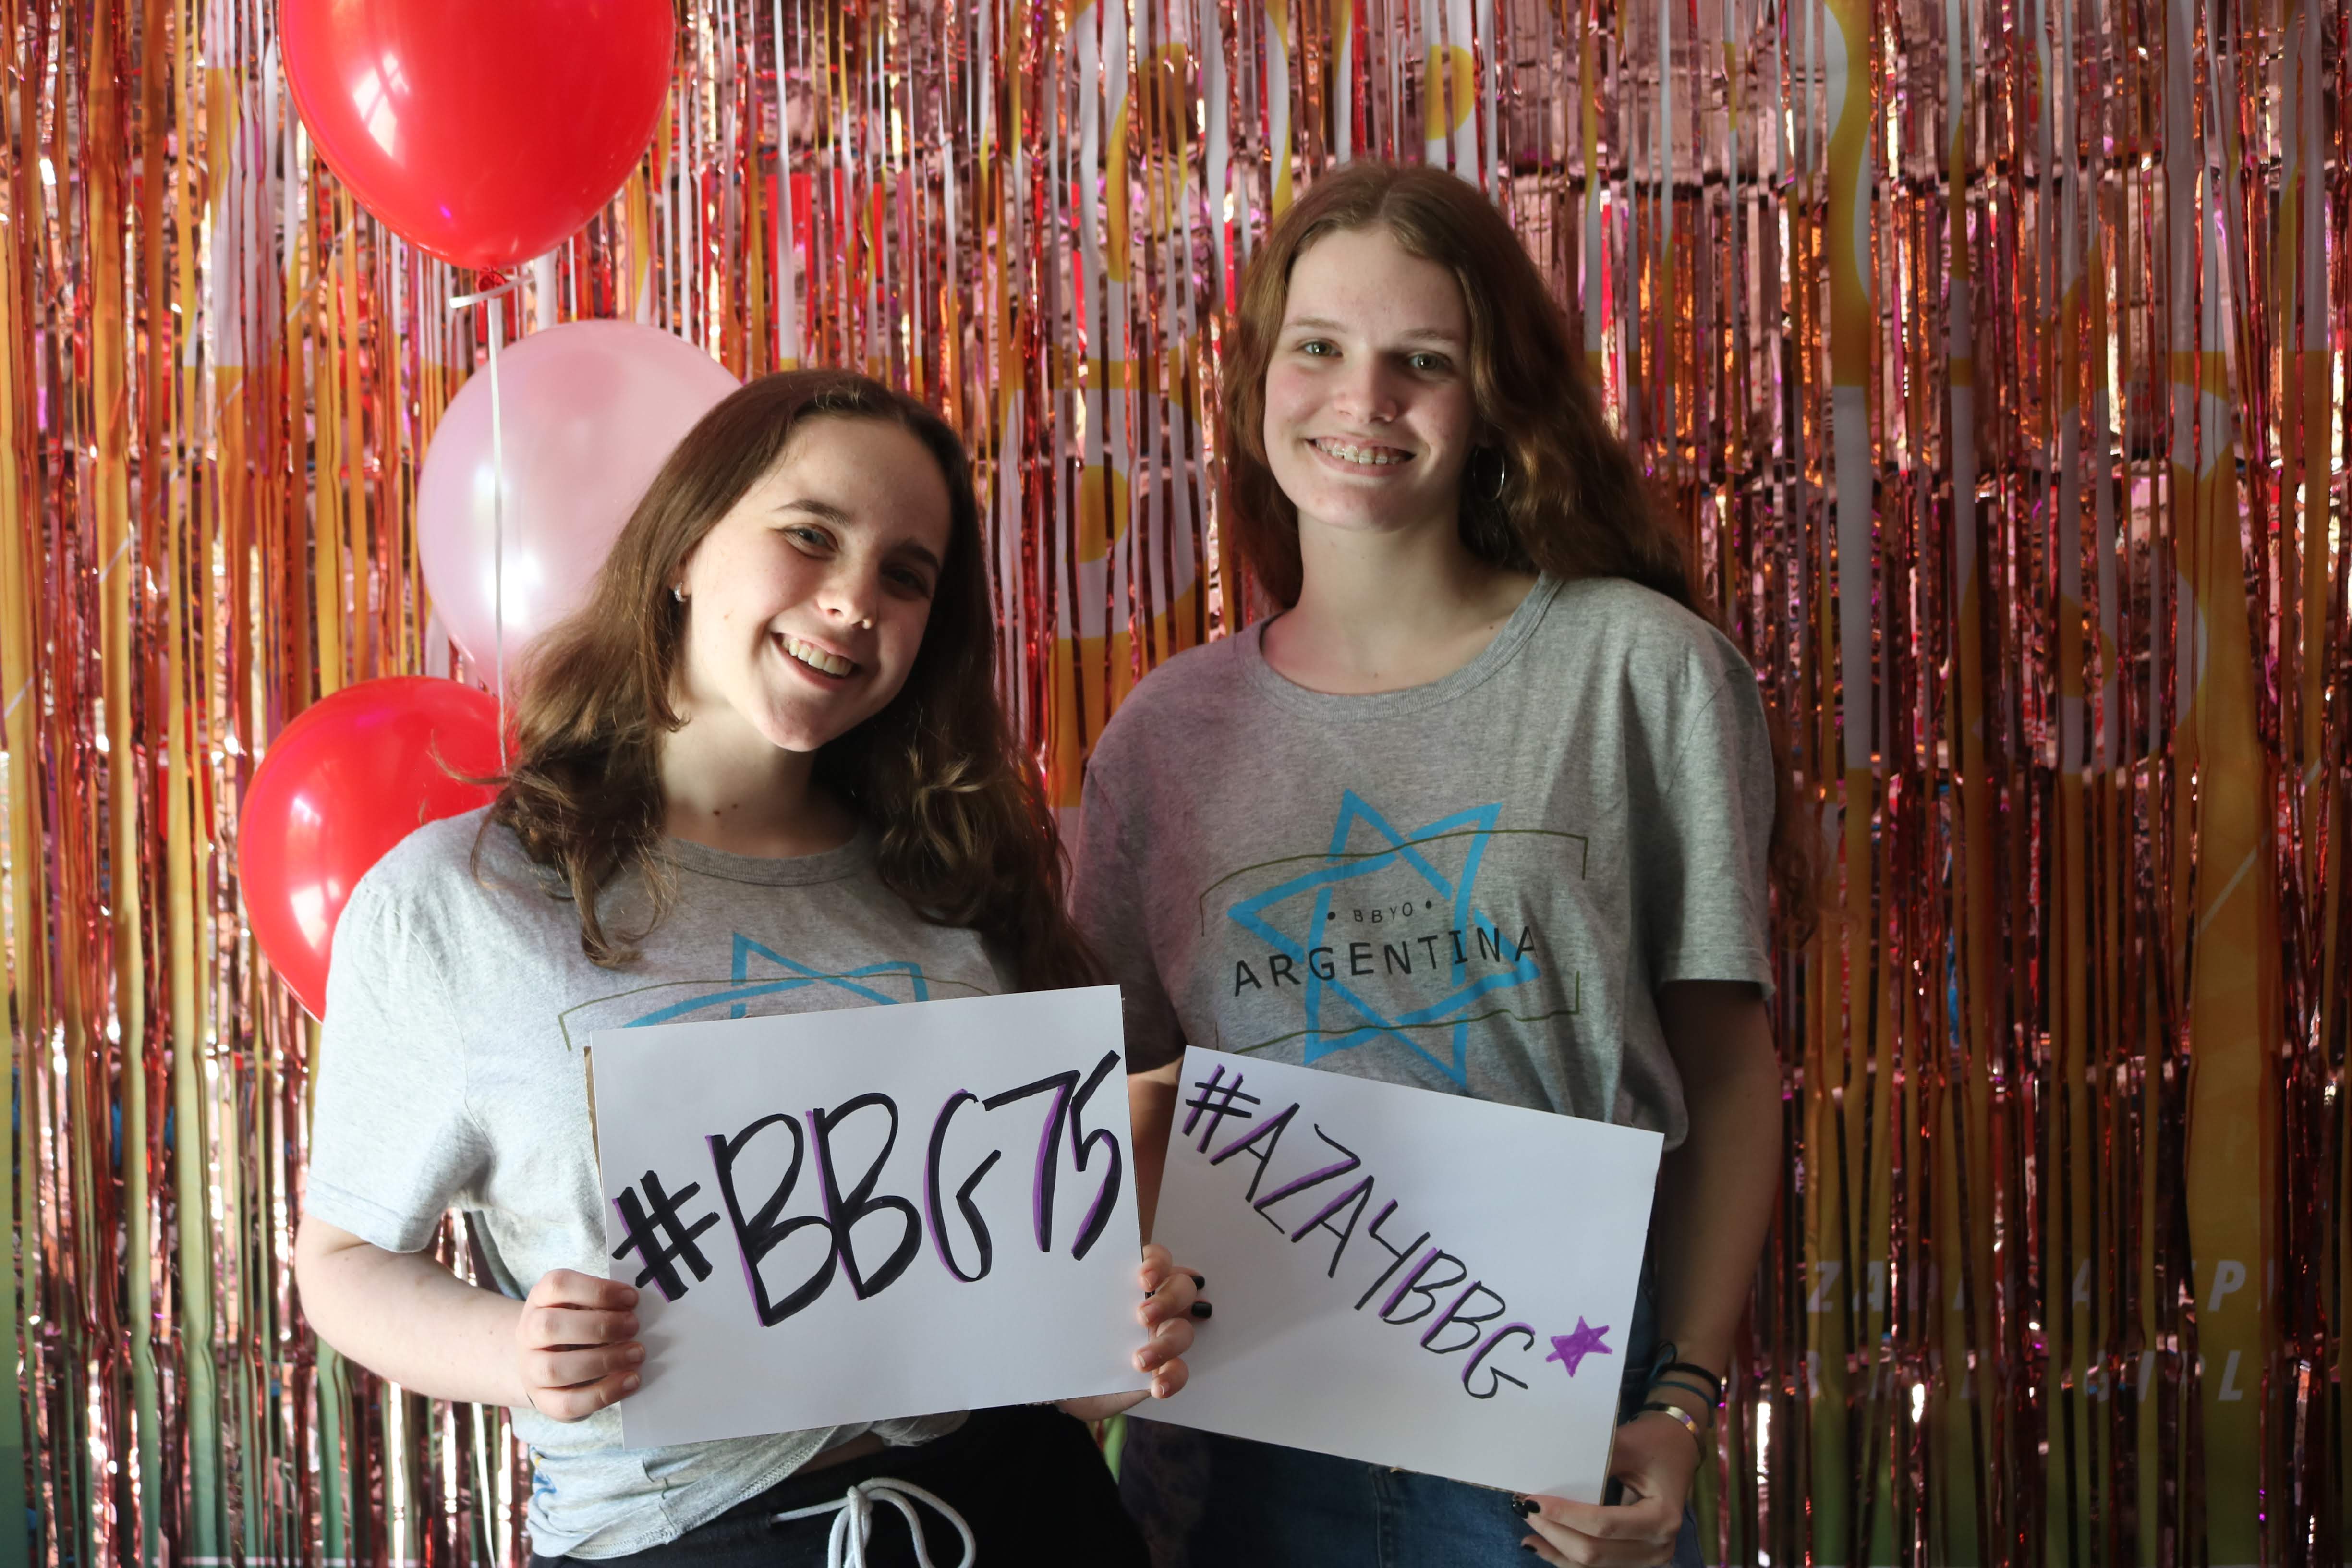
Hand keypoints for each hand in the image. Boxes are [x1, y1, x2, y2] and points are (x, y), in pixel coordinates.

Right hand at [514, 1269, 643, 1420]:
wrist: (544, 1361)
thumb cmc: (576, 1324)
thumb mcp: (583, 1304)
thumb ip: (605, 1303)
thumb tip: (637, 1311)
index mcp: (541, 1298)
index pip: (558, 1285)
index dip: (597, 1290)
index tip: (632, 1299)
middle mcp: (528, 1332)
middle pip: (550, 1327)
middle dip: (599, 1326)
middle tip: (634, 1326)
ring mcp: (530, 1369)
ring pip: (555, 1369)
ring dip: (603, 1361)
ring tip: (637, 1354)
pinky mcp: (543, 1400)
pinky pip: (567, 1404)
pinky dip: (603, 1394)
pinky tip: (631, 1381)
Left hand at [1056, 1243, 1208, 1420]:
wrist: (1065, 1385)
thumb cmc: (1068, 1339)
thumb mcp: (1064, 1312)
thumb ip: (1066, 1294)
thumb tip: (1045, 1278)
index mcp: (1132, 1282)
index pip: (1158, 1259)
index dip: (1158, 1263)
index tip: (1144, 1277)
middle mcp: (1154, 1304)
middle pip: (1182, 1288)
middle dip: (1167, 1299)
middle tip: (1142, 1316)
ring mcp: (1160, 1336)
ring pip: (1183, 1330)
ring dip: (1166, 1343)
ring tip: (1140, 1360)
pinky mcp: (1163, 1369)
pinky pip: (1180, 1370)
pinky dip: (1172, 1377)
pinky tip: (1156, 1385)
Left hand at [1518, 1410, 1698, 1564]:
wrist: (1677, 1449)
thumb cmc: (1654, 1443)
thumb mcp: (1627, 1445)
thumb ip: (1592, 1462)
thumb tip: (1548, 1472)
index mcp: (1662, 1518)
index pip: (1604, 1524)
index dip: (1566, 1515)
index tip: (1533, 1500)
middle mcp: (1658, 1546)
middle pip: (1595, 1552)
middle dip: (1555, 1532)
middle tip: (1524, 1507)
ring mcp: (1648, 1558)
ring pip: (1592, 1565)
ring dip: (1556, 1547)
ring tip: (1527, 1524)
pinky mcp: (1635, 1559)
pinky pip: (1596, 1566)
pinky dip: (1565, 1556)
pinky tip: (1539, 1543)